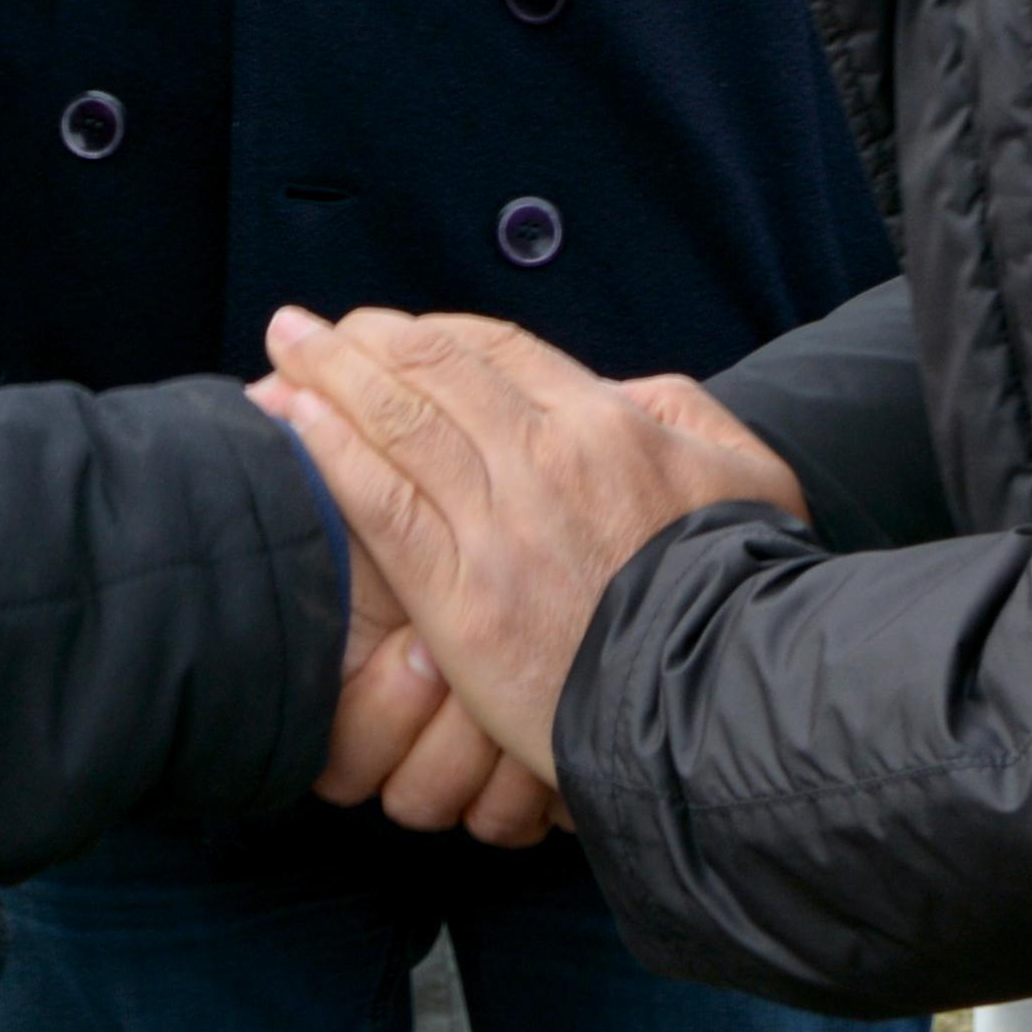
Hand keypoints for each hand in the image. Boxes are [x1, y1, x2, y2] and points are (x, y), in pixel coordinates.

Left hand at [255, 308, 809, 796]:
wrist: (725, 704)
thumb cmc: (745, 594)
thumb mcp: (749, 479)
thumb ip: (688, 417)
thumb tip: (633, 393)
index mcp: (610, 424)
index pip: (501, 350)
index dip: (434, 333)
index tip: (390, 332)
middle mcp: (548, 457)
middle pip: (435, 371)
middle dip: (361, 341)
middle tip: (305, 328)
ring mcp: (502, 527)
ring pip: (399, 423)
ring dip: (328, 376)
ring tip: (282, 350)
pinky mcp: (466, 600)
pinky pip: (385, 506)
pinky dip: (332, 453)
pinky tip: (293, 419)